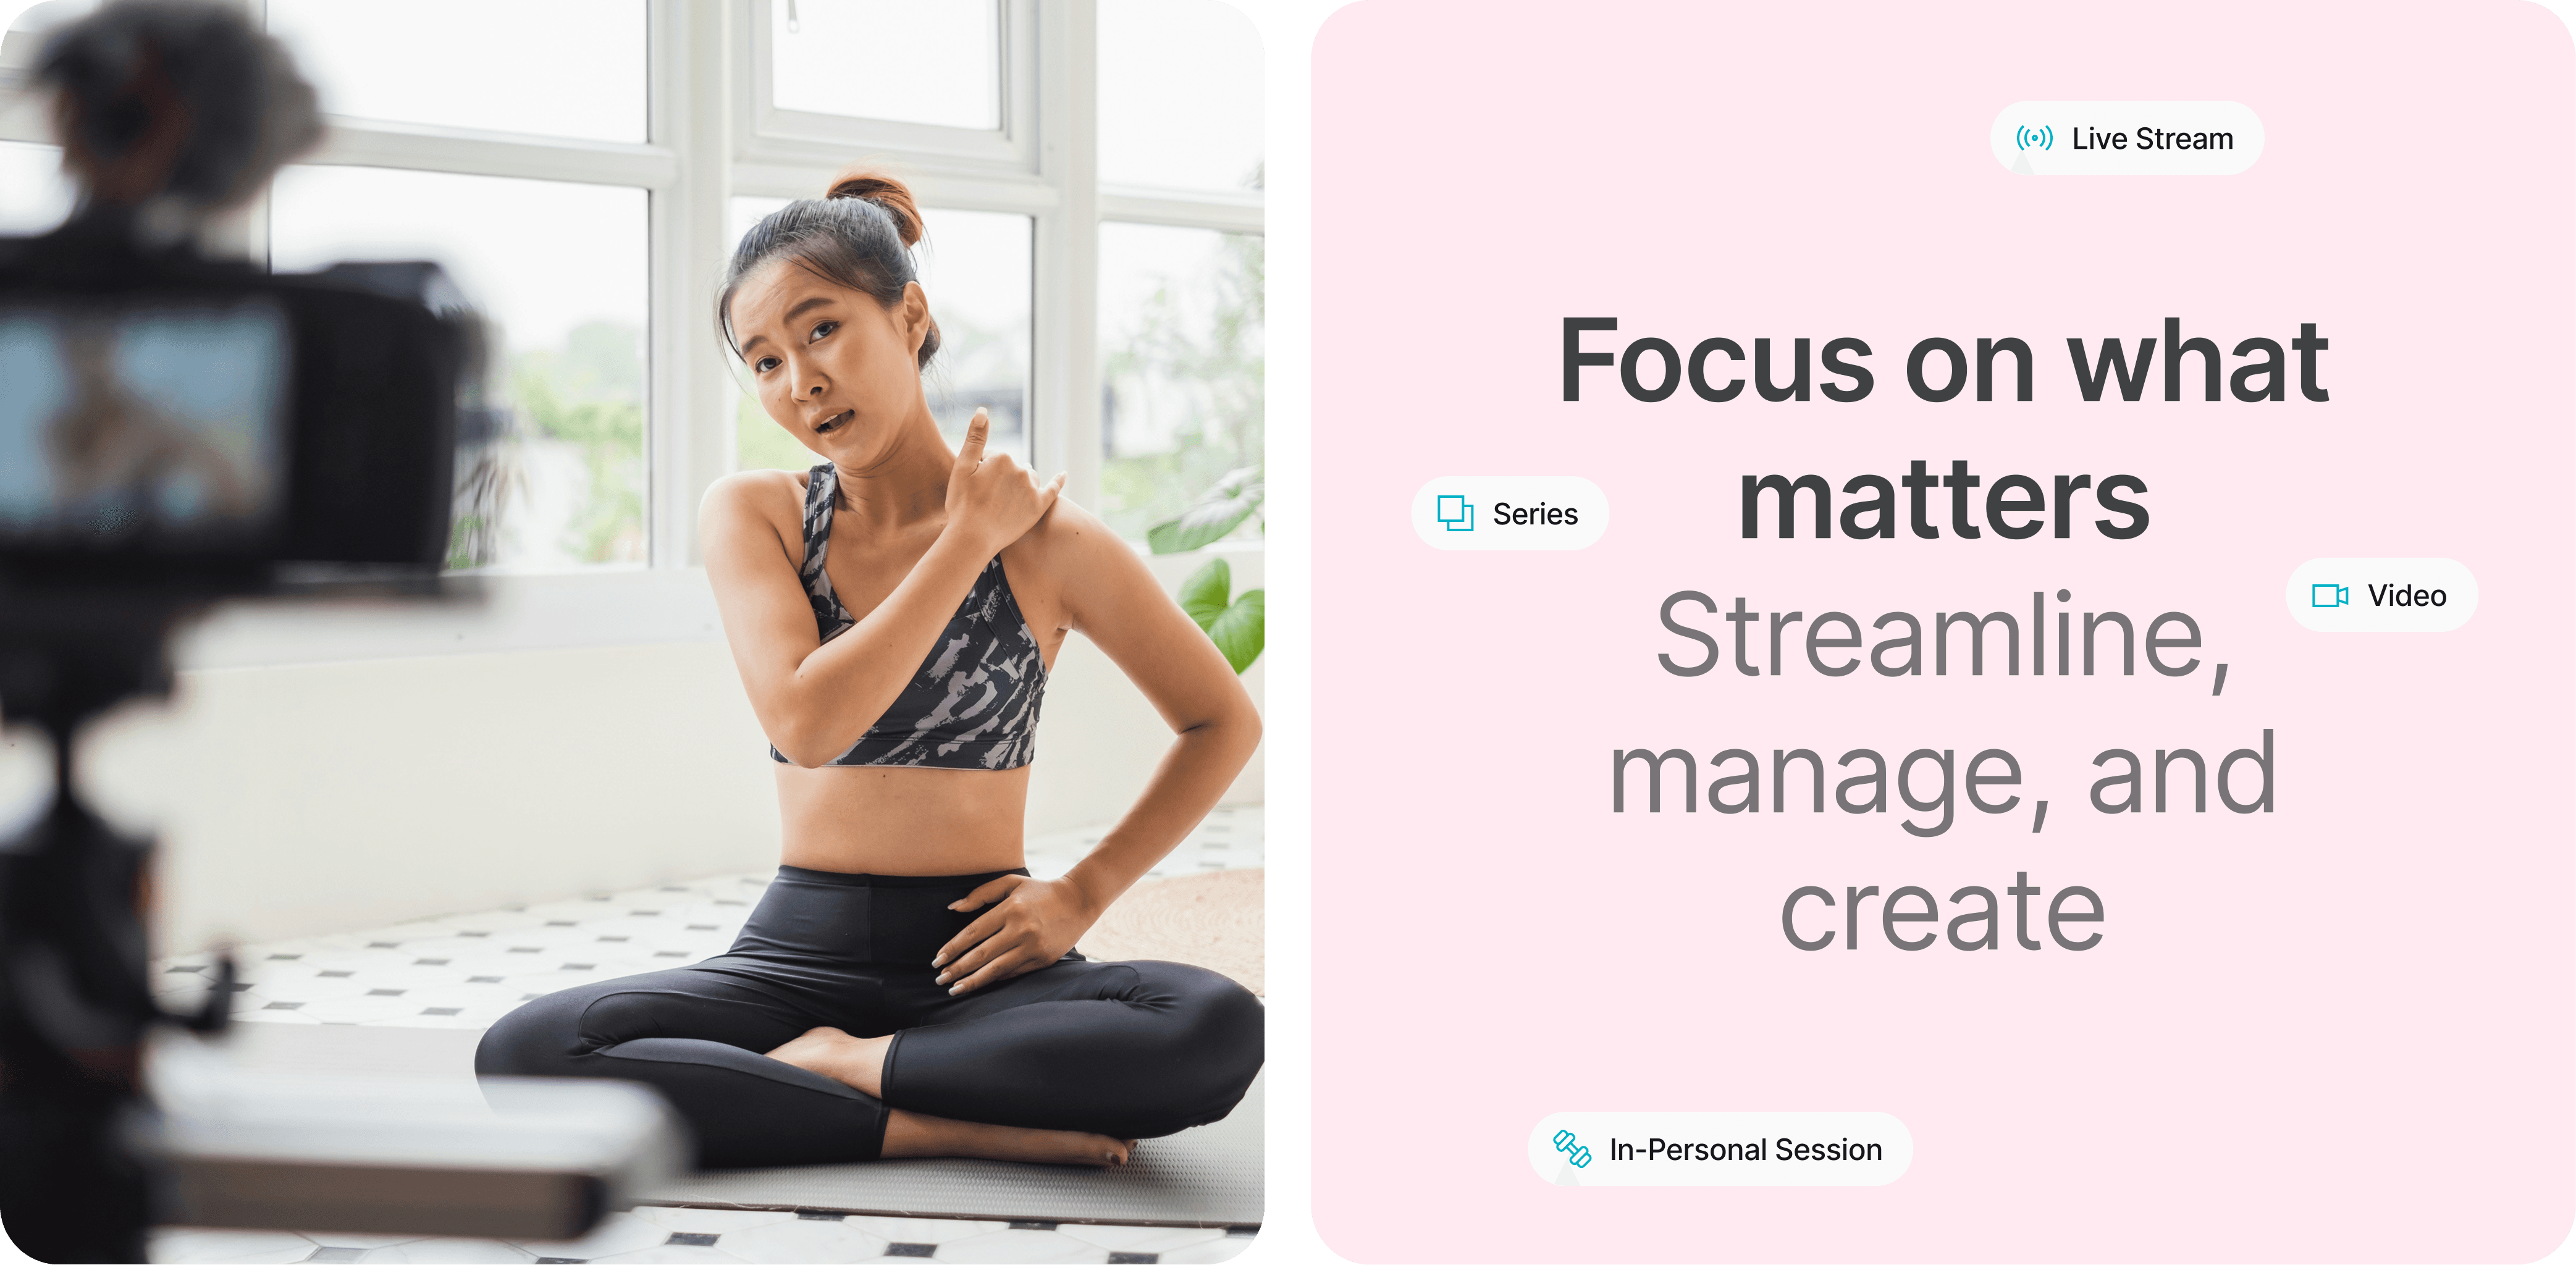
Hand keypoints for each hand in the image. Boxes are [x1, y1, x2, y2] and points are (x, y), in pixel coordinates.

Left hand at [931, 874, 1098, 994]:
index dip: (953, 948)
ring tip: (954, 989)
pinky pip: (1014, 973)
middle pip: (981, 955)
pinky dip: (995, 980)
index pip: (973, 933)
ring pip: (996, 969)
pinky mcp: (1043, 959)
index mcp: (1010, 909)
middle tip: (939, 978)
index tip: (937, 959)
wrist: (1078, 901)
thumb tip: (953, 908)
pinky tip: (980, 984)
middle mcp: (1021, 929)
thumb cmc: (1039, 891)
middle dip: (957, 969)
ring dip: (972, 981)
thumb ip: (980, 894)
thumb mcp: (1010, 883)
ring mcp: (1033, 947)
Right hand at [944, 409, 1065, 556]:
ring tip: (1003, 500)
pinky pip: (1053, 489)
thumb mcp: (962, 467)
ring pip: (1027, 477)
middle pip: (1011, 467)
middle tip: (984, 498)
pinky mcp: (1039, 507)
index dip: (979, 471)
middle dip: (999, 477)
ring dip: (1019, 482)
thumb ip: (975, 437)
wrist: (972, 538)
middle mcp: (1021, 469)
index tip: (972, 487)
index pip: (992, 457)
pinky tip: (1064, 474)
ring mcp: (1032, 489)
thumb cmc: (962, 504)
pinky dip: (1058, 480)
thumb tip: (984, 410)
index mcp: (1002, 457)